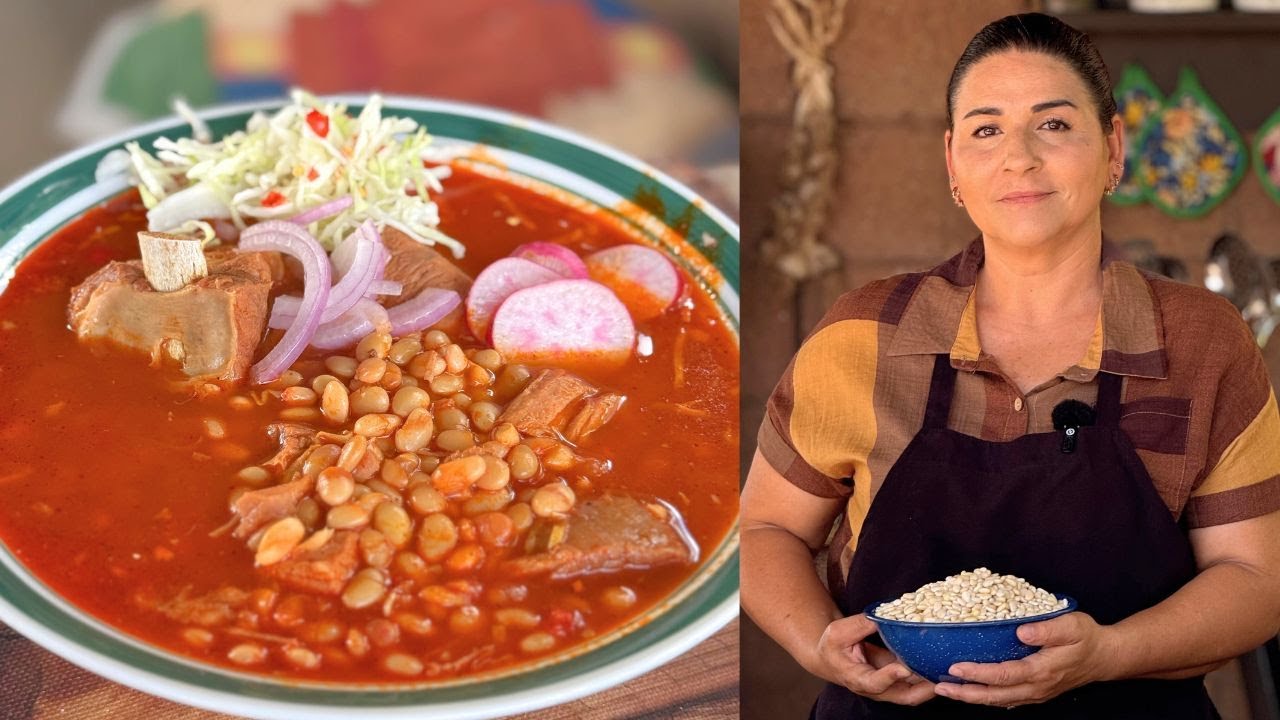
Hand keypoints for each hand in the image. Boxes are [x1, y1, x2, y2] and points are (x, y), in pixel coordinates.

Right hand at [812, 614, 935, 705]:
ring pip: (915, 692)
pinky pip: (917, 682)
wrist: (831, 659)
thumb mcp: (838, 632)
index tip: (904, 668)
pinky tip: (942, 662)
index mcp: (857, 678)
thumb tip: (884, 615)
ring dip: (931, 684)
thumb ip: (860, 625)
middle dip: (924, 690)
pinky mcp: (898, 679)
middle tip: (939, 677)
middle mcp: (876, 688)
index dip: (890, 677)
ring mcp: (889, 686)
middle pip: (904, 696)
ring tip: (948, 670)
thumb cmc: (832, 646)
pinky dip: (929, 675)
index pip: (874, 683)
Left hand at [934, 612, 1115, 708]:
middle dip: (966, 693)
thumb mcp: (1072, 626)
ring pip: (999, 701)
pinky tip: (971, 692)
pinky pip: (1006, 700)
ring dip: (972, 697)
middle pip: (995, 695)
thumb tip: (1021, 631)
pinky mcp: (1035, 693)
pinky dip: (986, 697)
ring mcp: (1035, 694)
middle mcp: (1036, 687)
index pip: (1003, 675)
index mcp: (1041, 670)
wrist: (1105, 658)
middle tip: (940, 687)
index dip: (978, 674)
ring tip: (947, 690)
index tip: (955, 668)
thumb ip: (1047, 630)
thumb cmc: (1087, 638)